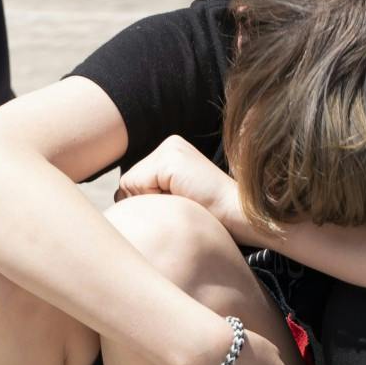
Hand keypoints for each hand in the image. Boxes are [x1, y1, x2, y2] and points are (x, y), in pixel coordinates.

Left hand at [117, 135, 264, 243]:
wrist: (244, 216)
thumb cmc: (216, 219)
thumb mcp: (180, 202)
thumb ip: (154, 196)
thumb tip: (121, 202)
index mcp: (173, 152)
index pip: (136, 182)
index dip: (151, 204)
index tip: (183, 206)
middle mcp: (170, 145)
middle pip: (129, 183)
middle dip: (148, 203)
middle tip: (184, 205)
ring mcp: (170, 149)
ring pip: (130, 185)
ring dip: (152, 203)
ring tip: (184, 203)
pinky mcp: (169, 160)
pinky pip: (136, 186)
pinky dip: (154, 200)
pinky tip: (183, 199)